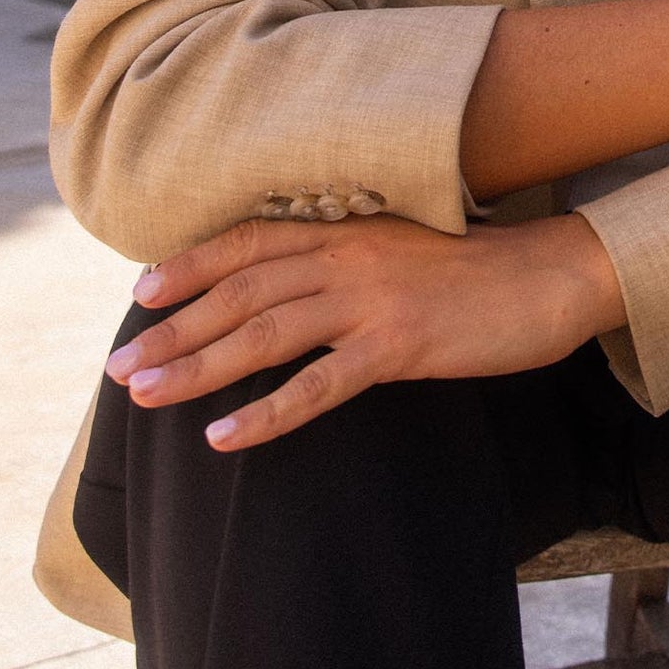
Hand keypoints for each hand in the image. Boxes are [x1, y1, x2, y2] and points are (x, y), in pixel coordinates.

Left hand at [103, 210, 622, 449]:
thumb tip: (292, 287)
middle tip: (120, 365)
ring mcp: (371, 299)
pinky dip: (267, 414)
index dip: (191, 264)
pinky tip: (225, 439)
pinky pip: (320, 385)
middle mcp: (348, 256)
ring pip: (265, 332)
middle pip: (241, 290)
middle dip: (173, 328)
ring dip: (198, 366)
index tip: (141, 294)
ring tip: (146, 394)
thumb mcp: (400, 249)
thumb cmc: (476, 270)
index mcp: (346, 229)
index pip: (249, 240)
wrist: (549, 275)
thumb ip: (345, 260)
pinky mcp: (399, 346)